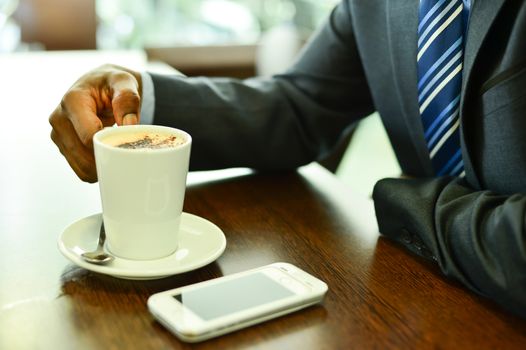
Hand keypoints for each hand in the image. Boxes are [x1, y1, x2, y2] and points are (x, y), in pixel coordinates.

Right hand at [49, 64, 141, 182]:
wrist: (100, 86)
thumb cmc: (113, 83)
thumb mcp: (124, 82)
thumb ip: (128, 99)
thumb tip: (129, 125)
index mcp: (72, 101)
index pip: (88, 136)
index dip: (109, 145)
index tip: (127, 143)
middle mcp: (59, 118)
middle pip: (83, 155)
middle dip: (108, 157)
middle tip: (128, 152)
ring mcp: (58, 135)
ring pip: (81, 167)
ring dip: (103, 165)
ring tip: (119, 153)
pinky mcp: (62, 146)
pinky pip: (81, 170)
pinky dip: (97, 169)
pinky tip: (109, 157)